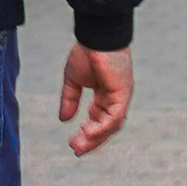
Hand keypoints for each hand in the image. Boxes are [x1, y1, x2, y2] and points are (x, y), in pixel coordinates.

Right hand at [59, 41, 133, 156]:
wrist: (95, 35)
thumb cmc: (87, 52)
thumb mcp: (73, 80)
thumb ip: (70, 100)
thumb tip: (63, 119)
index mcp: (105, 94)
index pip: (98, 120)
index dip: (87, 133)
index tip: (73, 144)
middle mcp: (115, 98)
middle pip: (106, 126)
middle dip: (91, 140)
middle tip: (76, 150)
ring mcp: (120, 96)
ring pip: (111, 125)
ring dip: (95, 137)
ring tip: (79, 144)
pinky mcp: (123, 93)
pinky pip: (114, 117)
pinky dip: (101, 127)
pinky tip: (87, 131)